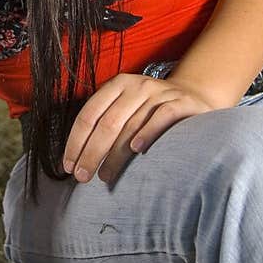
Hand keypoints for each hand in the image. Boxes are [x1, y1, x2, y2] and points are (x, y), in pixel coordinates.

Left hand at [62, 73, 220, 186]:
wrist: (194, 97)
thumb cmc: (152, 111)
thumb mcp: (127, 108)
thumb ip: (106, 123)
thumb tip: (78, 159)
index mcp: (117, 85)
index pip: (88, 114)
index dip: (76, 142)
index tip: (69, 166)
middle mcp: (136, 86)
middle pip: (107, 123)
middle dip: (91, 153)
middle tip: (82, 177)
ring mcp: (159, 93)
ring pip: (130, 125)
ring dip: (115, 154)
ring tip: (105, 176)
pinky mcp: (181, 102)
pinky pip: (161, 117)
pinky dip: (148, 133)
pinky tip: (137, 150)